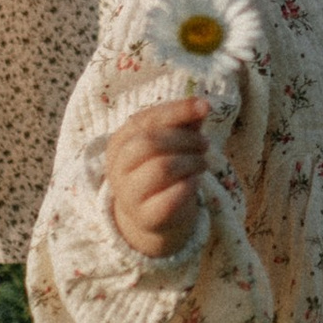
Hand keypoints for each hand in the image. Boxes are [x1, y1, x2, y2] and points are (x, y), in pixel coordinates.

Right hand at [105, 95, 209, 256]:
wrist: (153, 215)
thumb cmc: (162, 168)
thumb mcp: (170, 142)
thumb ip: (183, 122)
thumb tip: (202, 105)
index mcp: (119, 142)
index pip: (145, 119)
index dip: (177, 111)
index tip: (205, 107)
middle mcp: (117, 168)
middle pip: (150, 143)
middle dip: (185, 139)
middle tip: (205, 144)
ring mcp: (128, 195)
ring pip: (162, 168)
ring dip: (192, 161)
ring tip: (203, 163)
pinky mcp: (145, 217)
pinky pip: (172, 196)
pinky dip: (190, 184)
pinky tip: (194, 181)